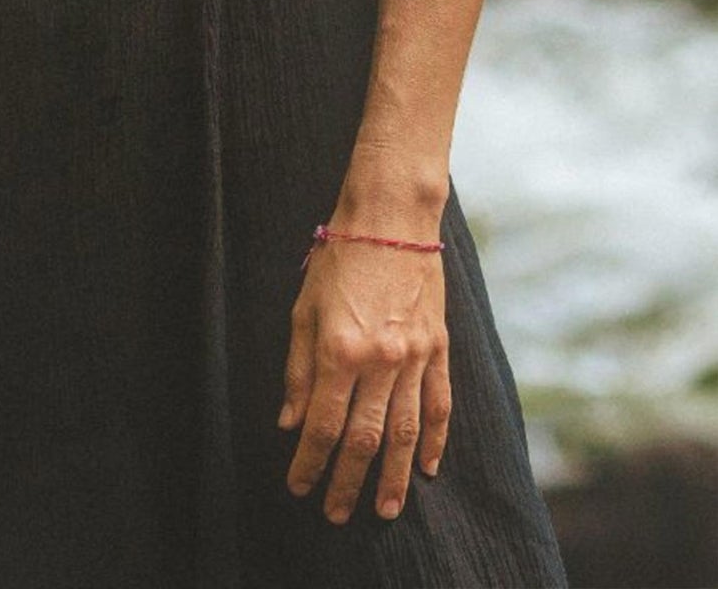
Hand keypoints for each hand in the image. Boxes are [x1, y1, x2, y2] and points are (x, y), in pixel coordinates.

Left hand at [278, 229, 450, 523]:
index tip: (299, 486)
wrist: (391, 218)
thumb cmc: (340, 259)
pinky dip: (435, 442)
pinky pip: (439, 406)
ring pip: (406, 433)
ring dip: (395, 477)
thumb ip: (298, 369)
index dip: (310, 461)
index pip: (322, 423)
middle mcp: (379, 360)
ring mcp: (414, 357)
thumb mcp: (304, 309)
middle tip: (337, 513)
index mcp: (339, 350)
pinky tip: (429, 468)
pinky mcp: (439, 349)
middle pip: (364, 439)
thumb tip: (291, 421)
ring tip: (386, 509)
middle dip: (348, 480)